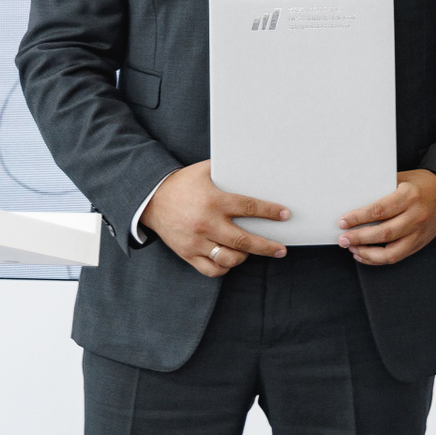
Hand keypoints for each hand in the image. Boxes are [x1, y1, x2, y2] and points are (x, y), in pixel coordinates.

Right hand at [140, 160, 289, 277]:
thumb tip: (253, 165)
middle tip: (280, 249)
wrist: (151, 199)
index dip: (270, 212)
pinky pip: (210, 269)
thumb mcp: (205, 171)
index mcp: (214, 201)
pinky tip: (231, 261)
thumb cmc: (182, 183)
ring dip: (244, 257)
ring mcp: (196, 241)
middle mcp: (206, 223)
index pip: (249, 207)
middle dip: (266, 246)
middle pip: (243, 241)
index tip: (284, 215)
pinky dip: (224, 268)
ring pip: (228, 259)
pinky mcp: (187, 253)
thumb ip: (228, 171)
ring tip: (252, 251)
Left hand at [336, 169, 435, 265]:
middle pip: (384, 233)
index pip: (380, 210)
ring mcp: (418, 233)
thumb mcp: (402, 179)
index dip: (359, 218)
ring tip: (352, 248)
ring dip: (368, 253)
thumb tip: (354, 197)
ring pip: (391, 252)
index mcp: (409, 196)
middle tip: (343, 239)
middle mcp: (416, 216)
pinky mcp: (419, 244)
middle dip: (359, 238)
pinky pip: (396, 257)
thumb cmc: (421, 184)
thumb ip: (382, 188)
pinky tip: (364, 255)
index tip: (343, 221)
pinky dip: (378, 259)